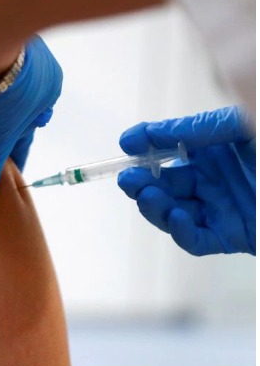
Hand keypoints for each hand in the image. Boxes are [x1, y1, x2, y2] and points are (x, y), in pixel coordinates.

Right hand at [118, 106, 255, 255]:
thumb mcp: (238, 125)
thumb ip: (192, 130)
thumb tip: (139, 136)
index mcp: (214, 148)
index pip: (168, 148)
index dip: (144, 146)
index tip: (126, 143)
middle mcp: (214, 179)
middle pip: (164, 183)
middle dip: (141, 181)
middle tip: (129, 178)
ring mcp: (221, 208)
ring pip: (173, 212)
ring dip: (155, 206)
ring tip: (148, 195)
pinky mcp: (232, 235)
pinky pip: (196, 240)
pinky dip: (182, 231)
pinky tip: (179, 216)